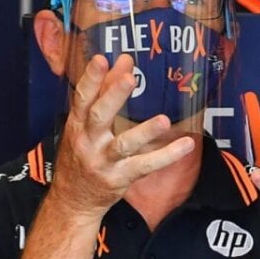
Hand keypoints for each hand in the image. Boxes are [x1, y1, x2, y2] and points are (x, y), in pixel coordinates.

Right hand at [50, 54, 195, 223]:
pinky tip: (186, 144)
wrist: (73, 200)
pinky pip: (145, 166)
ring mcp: (103, 162)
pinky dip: (167, 156)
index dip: (91, 78)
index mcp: (76, 125)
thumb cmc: (81, 157)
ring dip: (144, 132)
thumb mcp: (83, 128)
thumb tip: (121, 66)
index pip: (81, 98)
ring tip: (164, 120)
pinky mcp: (120, 178)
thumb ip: (102, 97)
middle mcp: (87, 142)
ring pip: (124, 145)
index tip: (102, 58)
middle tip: (130, 78)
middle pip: (99, 116)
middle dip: (113, 96)